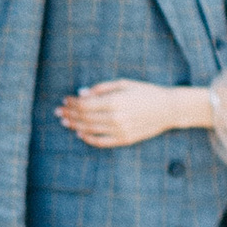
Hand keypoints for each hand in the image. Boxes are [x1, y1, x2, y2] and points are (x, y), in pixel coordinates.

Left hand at [58, 78, 201, 148]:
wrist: (168, 109)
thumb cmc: (145, 92)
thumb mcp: (124, 83)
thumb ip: (101, 88)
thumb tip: (82, 94)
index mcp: (115, 101)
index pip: (85, 104)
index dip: (72, 103)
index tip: (65, 100)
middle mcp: (115, 118)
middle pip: (85, 117)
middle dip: (70, 114)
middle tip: (59, 112)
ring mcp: (120, 131)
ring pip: (90, 129)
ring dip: (75, 125)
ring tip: (65, 122)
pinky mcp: (125, 140)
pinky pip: (102, 142)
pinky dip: (89, 138)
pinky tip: (80, 134)